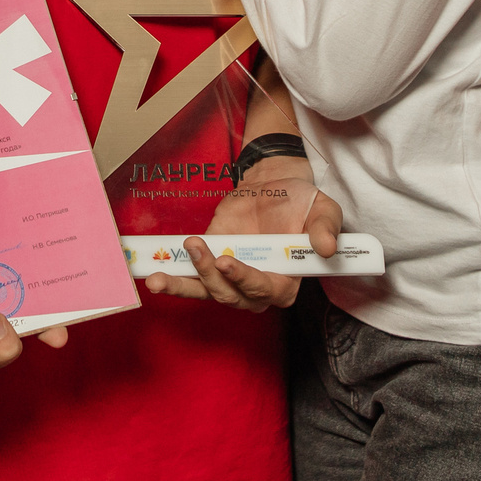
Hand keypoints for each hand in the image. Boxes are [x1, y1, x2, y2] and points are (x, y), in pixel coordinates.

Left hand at [143, 162, 341, 311]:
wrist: (274, 184)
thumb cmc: (302, 203)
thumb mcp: (323, 211)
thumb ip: (325, 229)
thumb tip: (326, 247)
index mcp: (286, 280)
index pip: (265, 291)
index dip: (245, 280)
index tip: (227, 261)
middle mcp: (255, 285)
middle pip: (231, 296)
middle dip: (211, 279)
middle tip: (199, 250)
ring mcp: (229, 276)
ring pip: (206, 293)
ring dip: (183, 286)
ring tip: (159, 278)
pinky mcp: (209, 261)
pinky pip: (190, 277)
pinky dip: (172, 278)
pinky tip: (154, 277)